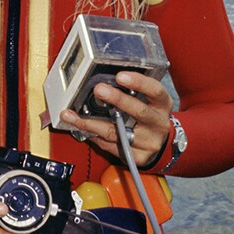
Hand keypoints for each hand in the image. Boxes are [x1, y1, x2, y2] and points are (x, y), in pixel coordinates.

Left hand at [59, 71, 174, 167]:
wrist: (160, 146)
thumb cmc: (149, 117)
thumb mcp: (150, 101)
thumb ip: (134, 91)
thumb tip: (105, 78)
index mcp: (162, 105)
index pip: (155, 91)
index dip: (139, 82)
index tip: (120, 76)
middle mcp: (158, 124)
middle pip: (138, 111)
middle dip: (117, 99)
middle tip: (99, 89)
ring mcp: (148, 143)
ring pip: (116, 132)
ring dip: (91, 123)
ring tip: (72, 115)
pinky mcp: (136, 157)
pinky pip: (110, 146)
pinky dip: (94, 136)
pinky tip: (81, 128)